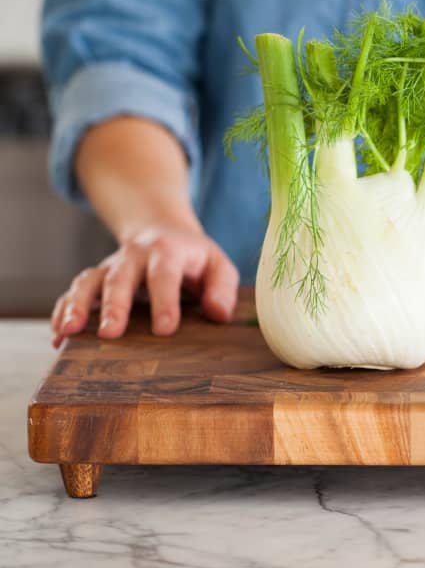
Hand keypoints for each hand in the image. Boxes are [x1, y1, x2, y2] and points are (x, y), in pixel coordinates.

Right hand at [50, 225, 239, 346]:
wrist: (164, 231)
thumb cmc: (195, 258)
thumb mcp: (218, 265)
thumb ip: (222, 288)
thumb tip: (218, 313)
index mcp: (168, 251)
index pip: (165, 274)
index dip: (165, 301)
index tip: (165, 330)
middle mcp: (134, 256)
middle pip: (121, 278)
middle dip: (114, 305)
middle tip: (110, 334)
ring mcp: (111, 267)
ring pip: (89, 281)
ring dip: (77, 305)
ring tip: (68, 332)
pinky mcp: (96, 279)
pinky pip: (74, 291)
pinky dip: (63, 311)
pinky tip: (59, 336)